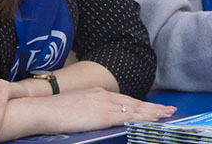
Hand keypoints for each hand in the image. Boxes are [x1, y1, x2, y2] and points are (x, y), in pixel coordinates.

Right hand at [31, 88, 175, 135]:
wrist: (42, 110)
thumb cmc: (53, 112)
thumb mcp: (75, 106)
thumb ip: (89, 109)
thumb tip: (95, 117)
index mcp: (98, 93)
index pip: (125, 99)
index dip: (140, 104)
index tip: (153, 106)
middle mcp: (104, 95)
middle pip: (134, 103)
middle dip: (153, 107)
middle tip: (169, 110)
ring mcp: (105, 104)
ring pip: (136, 109)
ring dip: (154, 112)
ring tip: (168, 114)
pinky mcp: (103, 115)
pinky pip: (129, 117)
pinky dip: (144, 118)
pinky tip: (154, 119)